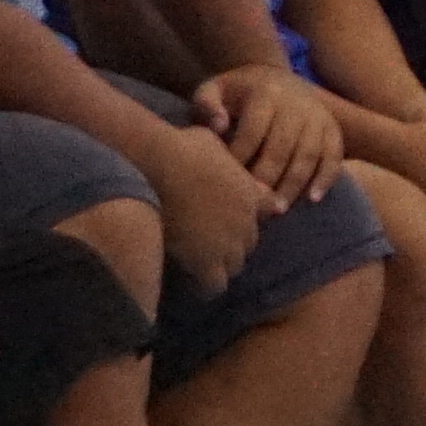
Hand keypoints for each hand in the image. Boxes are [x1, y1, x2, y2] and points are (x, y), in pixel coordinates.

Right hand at [152, 120, 274, 297]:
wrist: (156, 168)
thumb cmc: (178, 147)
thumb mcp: (210, 140)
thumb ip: (224, 154)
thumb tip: (227, 142)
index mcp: (250, 193)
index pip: (269, 211)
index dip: (250, 215)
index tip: (233, 216)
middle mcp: (246, 222)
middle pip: (249, 242)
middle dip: (232, 241)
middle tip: (208, 239)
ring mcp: (229, 244)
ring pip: (234, 265)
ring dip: (220, 264)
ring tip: (198, 261)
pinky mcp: (207, 262)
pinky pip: (213, 285)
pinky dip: (204, 286)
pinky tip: (190, 280)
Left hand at [193, 60, 341, 205]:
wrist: (275, 77)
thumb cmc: (237, 92)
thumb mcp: (214, 89)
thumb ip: (207, 105)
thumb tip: (219, 127)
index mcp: (266, 93)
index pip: (253, 131)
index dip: (240, 158)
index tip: (228, 182)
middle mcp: (296, 104)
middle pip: (282, 147)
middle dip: (268, 179)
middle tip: (254, 205)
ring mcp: (318, 116)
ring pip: (309, 155)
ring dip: (294, 184)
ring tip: (278, 209)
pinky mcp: (332, 128)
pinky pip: (334, 156)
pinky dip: (326, 178)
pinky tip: (312, 199)